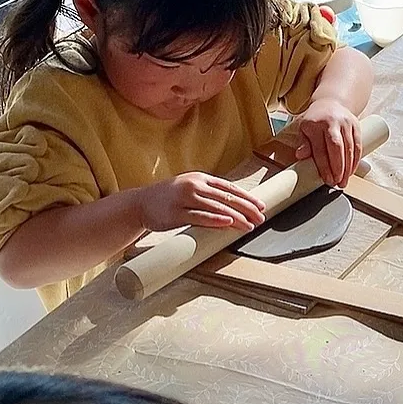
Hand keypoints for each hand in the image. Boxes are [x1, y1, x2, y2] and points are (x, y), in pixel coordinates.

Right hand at [135, 173, 265, 231]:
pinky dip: (215, 220)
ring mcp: (184, 199)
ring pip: (216, 208)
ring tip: (250, 225)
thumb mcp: (190, 188)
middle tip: (261, 218)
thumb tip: (236, 204)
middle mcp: (194, 186)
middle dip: (247, 209)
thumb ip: (210, 193)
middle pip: (226, 197)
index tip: (262, 206)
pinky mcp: (176, 213)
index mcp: (200, 178)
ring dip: (236, 217)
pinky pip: (199, 217)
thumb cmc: (169, 198)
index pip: (230, 187)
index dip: (247, 197)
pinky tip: (228, 223)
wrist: (140, 203)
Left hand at [290, 97, 360, 185]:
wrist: (331, 102)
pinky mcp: (356, 125)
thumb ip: (303, 143)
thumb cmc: (316, 120)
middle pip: (336, 148)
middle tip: (338, 183)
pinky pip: (358, 145)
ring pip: (349, 148)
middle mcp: (332, 122)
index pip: (320, 149)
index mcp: (315, 124)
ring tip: (345, 180)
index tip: (327, 179)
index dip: (324, 166)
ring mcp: (346, 123)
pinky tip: (352, 170)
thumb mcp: (304, 129)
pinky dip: (356, 159)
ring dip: (348, 167)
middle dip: (338, 168)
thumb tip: (301, 156)